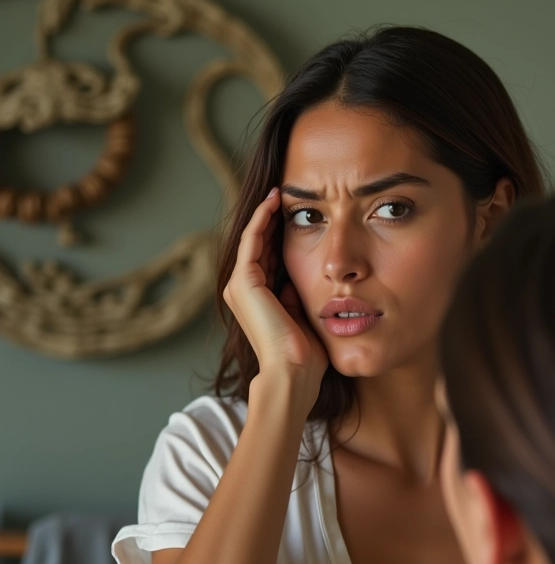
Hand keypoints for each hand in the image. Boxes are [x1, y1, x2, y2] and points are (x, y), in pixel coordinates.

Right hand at [223, 188, 328, 401]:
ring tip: (281, 192)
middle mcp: (243, 291)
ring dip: (266, 214)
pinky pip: (252, 240)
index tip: (297, 214)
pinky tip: (275, 201)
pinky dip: (262, 219)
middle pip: (259, 245)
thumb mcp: (303, 314)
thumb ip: (296, 296)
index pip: (268, 257)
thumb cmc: (306, 354)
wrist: (294, 371)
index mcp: (257, 300)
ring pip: (253, 239)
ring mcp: (240, 286)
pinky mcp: (244, 281)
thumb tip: (299, 278)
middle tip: (288, 195)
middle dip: (273, 221)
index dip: (279, 235)